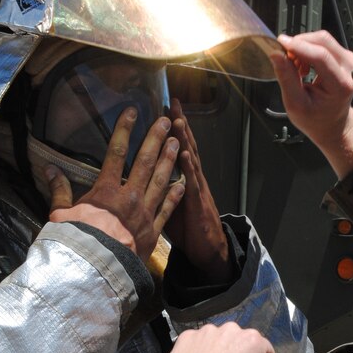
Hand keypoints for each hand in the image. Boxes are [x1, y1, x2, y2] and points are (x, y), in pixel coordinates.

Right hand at [49, 107, 184, 261]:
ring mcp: (143, 215)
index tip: (132, 112)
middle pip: (144, 162)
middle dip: (155, 139)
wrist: (94, 271)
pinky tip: (182, 183)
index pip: (115, 153)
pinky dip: (175, 196)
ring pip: (160, 182)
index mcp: (105, 191)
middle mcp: (128, 198)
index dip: (124, 130)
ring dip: (168, 161)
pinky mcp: (152, 232)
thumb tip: (49, 168)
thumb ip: (59, 191)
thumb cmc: (75, 243)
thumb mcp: (60, 215)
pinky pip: (167, 211)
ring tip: (176, 143)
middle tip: (166, 122)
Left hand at [164, 99, 231, 283]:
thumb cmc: (189, 229)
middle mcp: (192, 179)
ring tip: (179, 121)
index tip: (164, 109)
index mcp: (184, 178)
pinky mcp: (197, 204)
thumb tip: (145, 178)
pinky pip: (192, 184)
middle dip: (180, 125)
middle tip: (173, 103)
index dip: (172, 130)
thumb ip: (161, 188)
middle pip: (185, 146)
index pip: (177, 148)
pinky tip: (184, 154)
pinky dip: (188, 168)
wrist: (208, 249)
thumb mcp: (172, 205)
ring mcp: (196, 189)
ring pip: (190, 160)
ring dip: (185, 141)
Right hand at [270, 31, 352, 177]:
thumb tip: (276, 55)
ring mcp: (350, 61)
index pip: (320, 56)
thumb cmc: (316, 119)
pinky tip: (305, 66)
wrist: (333, 124)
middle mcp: (350, 70)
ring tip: (297, 69)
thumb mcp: (295, 104)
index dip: (298, 46)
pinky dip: (310, 50)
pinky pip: (325, 44)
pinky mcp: (346, 57)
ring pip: (323, 40)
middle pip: (322, 41)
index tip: (280, 43)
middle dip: (299, 45)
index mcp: (340, 85)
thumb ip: (286, 78)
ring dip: (304, 48)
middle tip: (286, 59)